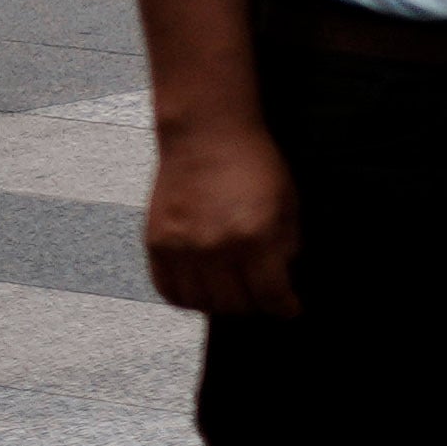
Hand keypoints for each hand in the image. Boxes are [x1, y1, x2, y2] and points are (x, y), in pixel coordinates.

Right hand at [141, 115, 295, 315]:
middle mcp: (215, 249)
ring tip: (232, 296)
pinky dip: (185, 298)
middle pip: (234, 304)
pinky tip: (200, 291)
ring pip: (199, 303)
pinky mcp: (156, 244)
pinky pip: (167, 290)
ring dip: (219, 305)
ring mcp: (181, 248)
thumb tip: (285, 276)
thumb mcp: (288, 201)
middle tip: (262, 300)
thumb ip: (287, 243)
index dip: (284, 308)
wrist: (206, 135)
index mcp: (255, 237)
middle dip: (254, 307)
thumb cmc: (255, 164)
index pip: (270, 294)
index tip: (290, 310)